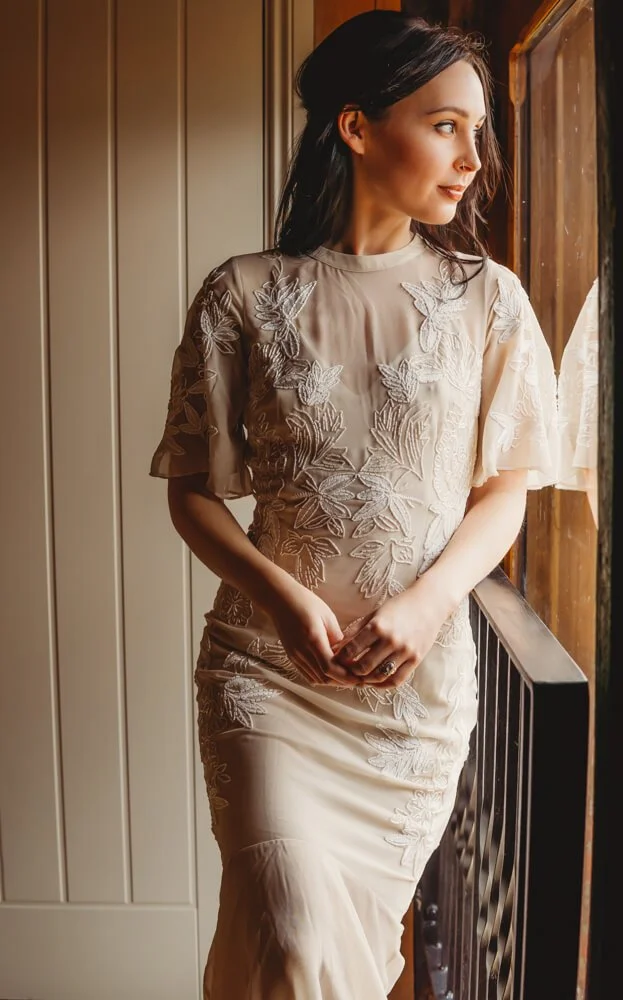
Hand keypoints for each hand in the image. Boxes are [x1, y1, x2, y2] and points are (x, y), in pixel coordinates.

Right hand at [265, 580, 358, 686]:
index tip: (359, 678)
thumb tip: (346, 654)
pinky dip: (321, 677)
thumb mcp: (327, 616)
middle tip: (357, 679)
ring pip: (316, 679)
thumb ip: (337, 637)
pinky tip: (331, 672)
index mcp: (313, 639)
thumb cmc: (305, 602)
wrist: (280, 599)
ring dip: (332, 681)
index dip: (346, 677)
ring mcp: (295, 656)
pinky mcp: (292, 657)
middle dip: (342, 682)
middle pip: (324, 678)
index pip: (330, 668)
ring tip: (347, 676)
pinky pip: (308, 674)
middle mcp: (302, 651)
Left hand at [331, 586, 448, 687]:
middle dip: (351, 672)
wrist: (429, 603)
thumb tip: (337, 645)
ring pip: (379, 676)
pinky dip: (383, 684)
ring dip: (365, 680)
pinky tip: (375, 681)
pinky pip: (396, 680)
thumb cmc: (399, 606)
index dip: (340, 658)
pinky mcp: (415, 660)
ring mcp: (404, 652)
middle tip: (346, 672)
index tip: (336, 659)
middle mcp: (391, 640)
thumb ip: (356, 629)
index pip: (351, 650)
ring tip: (358, 678)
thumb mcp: (375, 613)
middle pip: (363, 667)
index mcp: (377, 626)